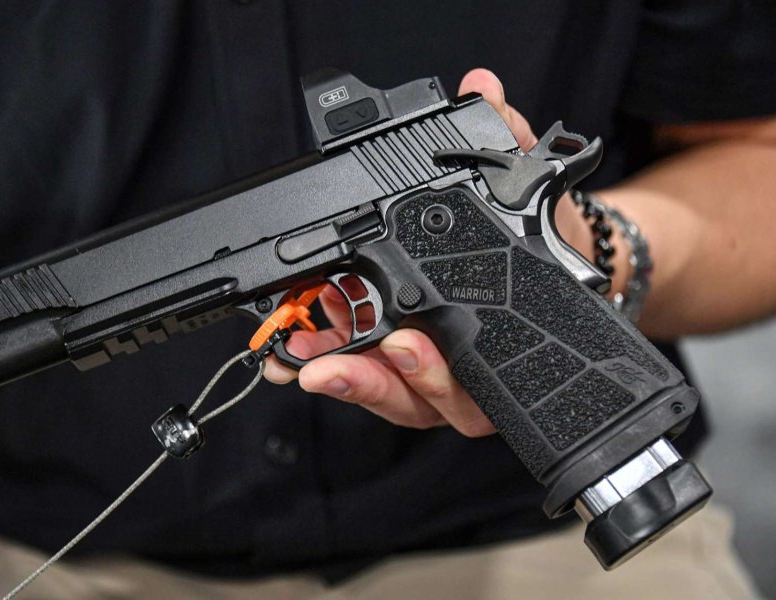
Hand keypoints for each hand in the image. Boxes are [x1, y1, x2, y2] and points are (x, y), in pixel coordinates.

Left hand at [264, 69, 591, 436]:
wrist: (541, 255)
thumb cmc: (532, 235)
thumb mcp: (525, 189)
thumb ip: (508, 143)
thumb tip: (482, 88)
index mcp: (499, 339)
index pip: (469, 377)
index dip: (432, 372)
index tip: (403, 343)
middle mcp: (465, 367)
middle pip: (420, 401)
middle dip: (375, 383)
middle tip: (333, 366)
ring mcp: (430, 373)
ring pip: (390, 398)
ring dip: (346, 380)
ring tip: (306, 363)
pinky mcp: (396, 367)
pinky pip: (369, 382)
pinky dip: (334, 371)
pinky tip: (299, 358)